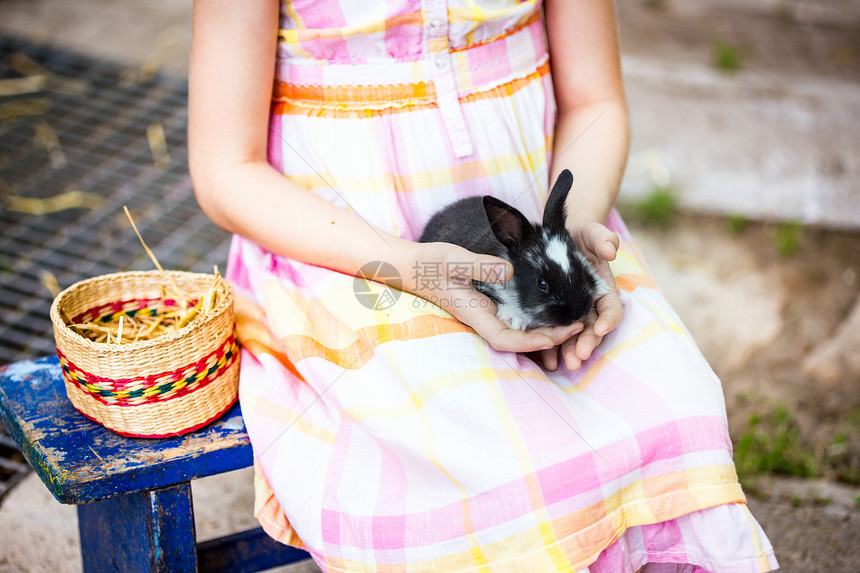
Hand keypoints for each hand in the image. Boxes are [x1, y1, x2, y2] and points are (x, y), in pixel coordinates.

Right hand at [409, 242, 581, 353]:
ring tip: (575, 321)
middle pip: (519, 340)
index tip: (554, 336)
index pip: (504, 339)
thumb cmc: (430, 263)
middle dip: (548, 338)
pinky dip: (536, 319)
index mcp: (474, 313)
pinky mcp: (490, 305)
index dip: (530, 343)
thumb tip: (508, 270)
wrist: (413, 266)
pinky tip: (555, 310)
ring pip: (520, 331)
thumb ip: (479, 265)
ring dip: (546, 330)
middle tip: (579, 326)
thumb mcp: (453, 260)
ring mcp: (487, 313)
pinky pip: (517, 319)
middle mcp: (483, 318)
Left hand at [537, 222, 622, 370]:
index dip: (608, 321)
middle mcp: (591, 305)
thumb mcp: (592, 233)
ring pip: (575, 335)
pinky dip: (553, 347)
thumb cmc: (581, 236)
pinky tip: (547, 360)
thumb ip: (603, 238)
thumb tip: (610, 250)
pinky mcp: (555, 315)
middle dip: (587, 343)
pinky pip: (555, 333)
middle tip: (578, 357)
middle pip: (593, 329)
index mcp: (603, 290)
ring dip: (571, 350)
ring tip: (565, 364)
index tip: (600, 329)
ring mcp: (573, 313)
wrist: (560, 239)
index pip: (611, 309)